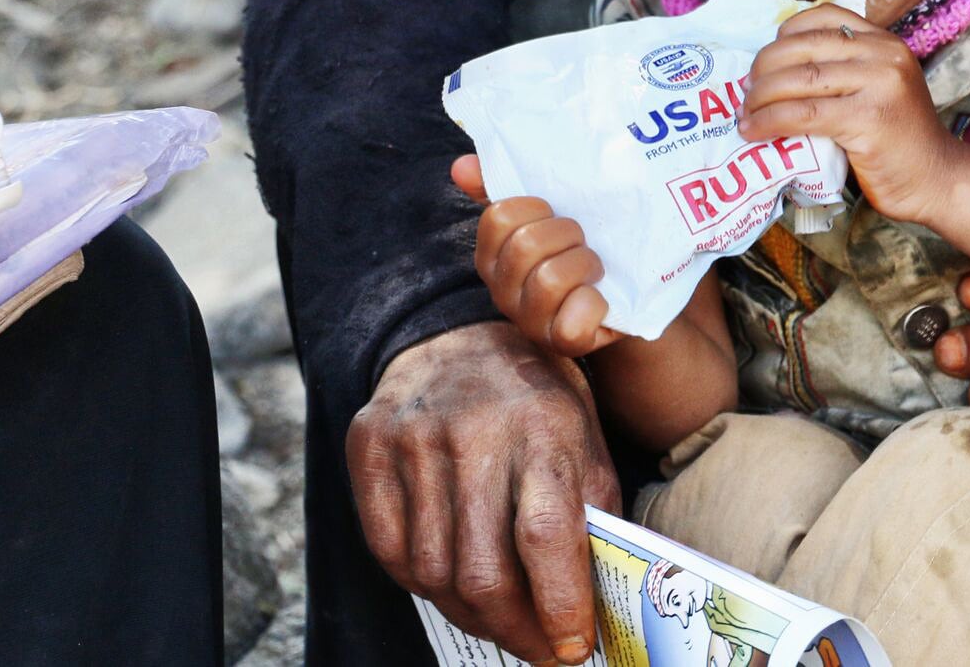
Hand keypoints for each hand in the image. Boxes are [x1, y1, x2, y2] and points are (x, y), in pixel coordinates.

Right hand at [346, 318, 619, 664]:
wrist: (458, 333)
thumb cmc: (536, 399)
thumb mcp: (584, 437)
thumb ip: (592, 512)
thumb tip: (599, 606)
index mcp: (543, 426)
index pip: (547, 536)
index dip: (560, 607)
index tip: (573, 649)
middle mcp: (474, 430)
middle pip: (484, 571)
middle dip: (517, 630)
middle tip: (541, 649)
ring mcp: (414, 437)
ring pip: (434, 572)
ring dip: (473, 615)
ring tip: (502, 617)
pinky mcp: (370, 445)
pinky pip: (390, 552)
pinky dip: (424, 584)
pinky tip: (454, 581)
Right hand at [465, 155, 623, 357]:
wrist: (621, 295)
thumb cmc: (572, 249)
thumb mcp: (542, 214)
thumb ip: (500, 186)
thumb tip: (461, 166)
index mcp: (492, 256)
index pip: (499, 216)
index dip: (536, 208)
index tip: (554, 214)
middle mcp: (502, 290)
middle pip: (526, 244)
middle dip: (567, 234)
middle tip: (581, 243)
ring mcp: (530, 321)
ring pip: (550, 279)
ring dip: (585, 264)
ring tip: (594, 269)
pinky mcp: (563, 343)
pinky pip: (574, 322)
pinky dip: (594, 305)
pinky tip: (599, 299)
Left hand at [735, 4, 955, 223]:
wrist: (937, 181)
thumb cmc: (898, 142)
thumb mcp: (877, 90)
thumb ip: (842, 72)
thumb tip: (776, 70)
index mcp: (884, 42)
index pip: (824, 17)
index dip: (784, 35)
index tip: (766, 62)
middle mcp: (883, 54)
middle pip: (803, 47)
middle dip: (763, 68)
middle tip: (745, 93)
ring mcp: (878, 84)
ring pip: (799, 79)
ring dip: (759, 97)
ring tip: (744, 114)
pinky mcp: (868, 119)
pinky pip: (803, 114)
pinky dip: (770, 122)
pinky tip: (754, 132)